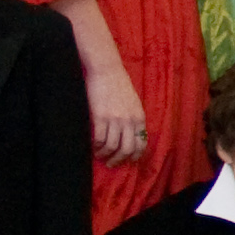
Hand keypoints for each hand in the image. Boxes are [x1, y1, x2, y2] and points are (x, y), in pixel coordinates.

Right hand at [79, 51, 146, 166]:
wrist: (107, 70)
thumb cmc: (119, 85)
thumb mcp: (134, 103)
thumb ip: (134, 118)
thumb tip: (130, 135)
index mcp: (139, 117)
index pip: (141, 144)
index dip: (134, 156)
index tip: (127, 161)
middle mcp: (130, 120)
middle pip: (127, 149)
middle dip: (119, 160)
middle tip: (111, 164)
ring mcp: (115, 119)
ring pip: (113, 147)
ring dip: (105, 155)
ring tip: (100, 156)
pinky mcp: (101, 117)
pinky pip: (100, 139)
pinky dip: (96, 146)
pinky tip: (93, 146)